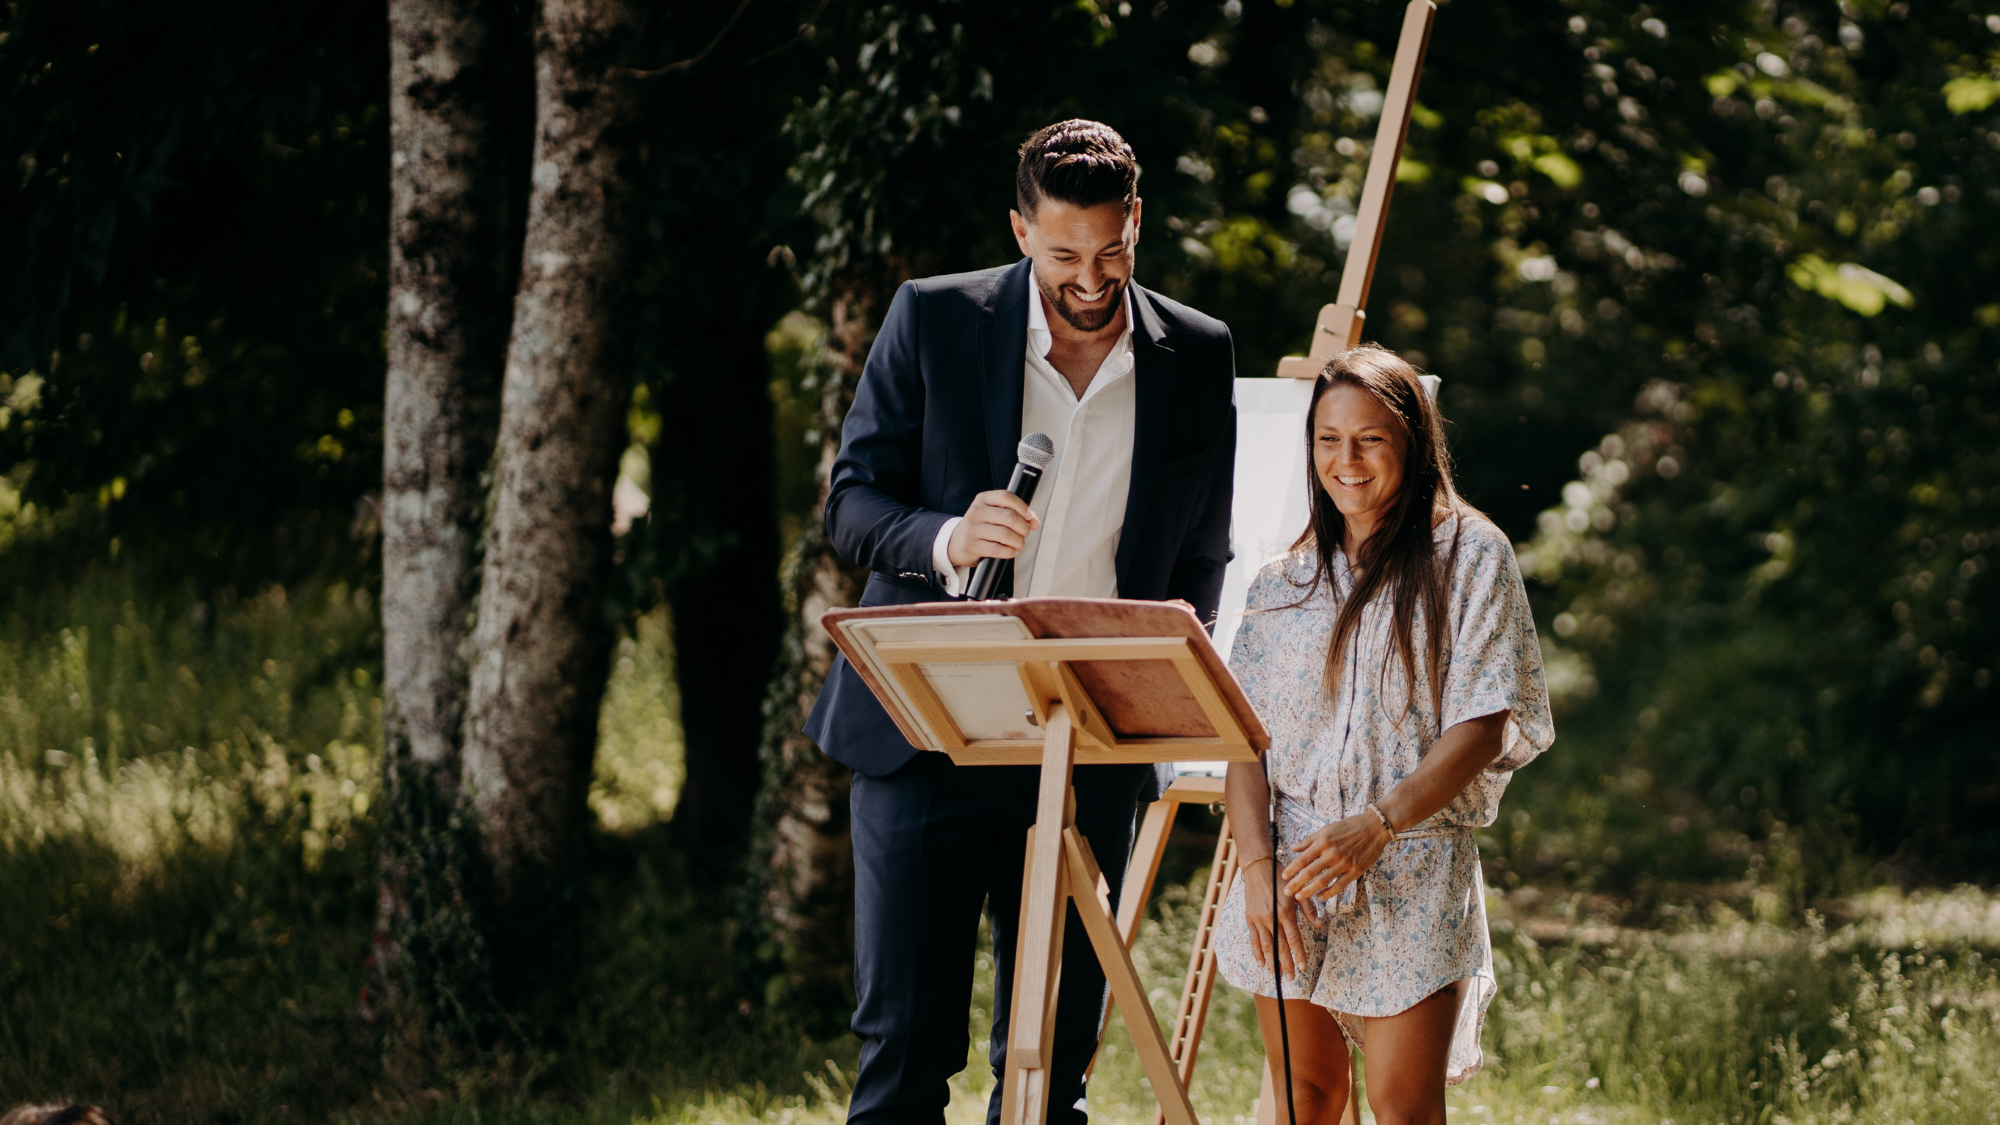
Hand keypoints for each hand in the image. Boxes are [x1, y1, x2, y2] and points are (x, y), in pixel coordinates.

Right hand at [947, 491, 1040, 568]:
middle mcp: (976, 511)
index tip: (1029, 516)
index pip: (1007, 497)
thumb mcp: (995, 514)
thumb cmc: (982, 527)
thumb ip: (1016, 514)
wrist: (958, 542)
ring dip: (1019, 541)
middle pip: (1009, 517)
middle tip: (1025, 533)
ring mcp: (973, 529)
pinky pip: (998, 549)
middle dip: (1023, 527)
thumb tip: (1035, 522)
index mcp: (983, 499)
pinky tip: (1012, 551)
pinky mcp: (972, 545)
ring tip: (1020, 543)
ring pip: (1006, 535)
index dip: (1022, 507)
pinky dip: (1010, 551)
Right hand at [1239, 857, 1306, 979]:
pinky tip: (1261, 962)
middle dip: (1286, 964)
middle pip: (1280, 946)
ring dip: (1272, 962)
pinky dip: (1257, 952)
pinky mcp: (1250, 918)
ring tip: (1277, 975)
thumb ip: (1309, 909)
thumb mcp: (1298, 892)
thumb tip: (1320, 925)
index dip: (1299, 954)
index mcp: (1286, 911)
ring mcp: (1259, 919)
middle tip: (1291, 978)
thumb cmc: (1281, 878)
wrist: (1258, 868)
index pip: (1293, 938)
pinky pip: (1254, 938)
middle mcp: (1271, 917)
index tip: (1303, 967)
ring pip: (1266, 945)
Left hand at [1281, 812, 1393, 901]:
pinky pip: (1339, 885)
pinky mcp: (1355, 871)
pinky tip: (1320, 897)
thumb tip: (1293, 848)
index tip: (1284, 877)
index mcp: (1323, 842)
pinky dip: (1329, 893)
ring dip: (1309, 891)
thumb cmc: (1349, 827)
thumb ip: (1309, 840)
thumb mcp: (1326, 829)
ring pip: (1323, 881)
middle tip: (1286, 892)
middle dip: (1296, 883)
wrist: (1374, 828)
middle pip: (1310, 872)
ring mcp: (1344, 863)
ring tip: (1300, 897)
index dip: (1292, 869)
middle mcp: (1332, 854)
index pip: (1302, 859)